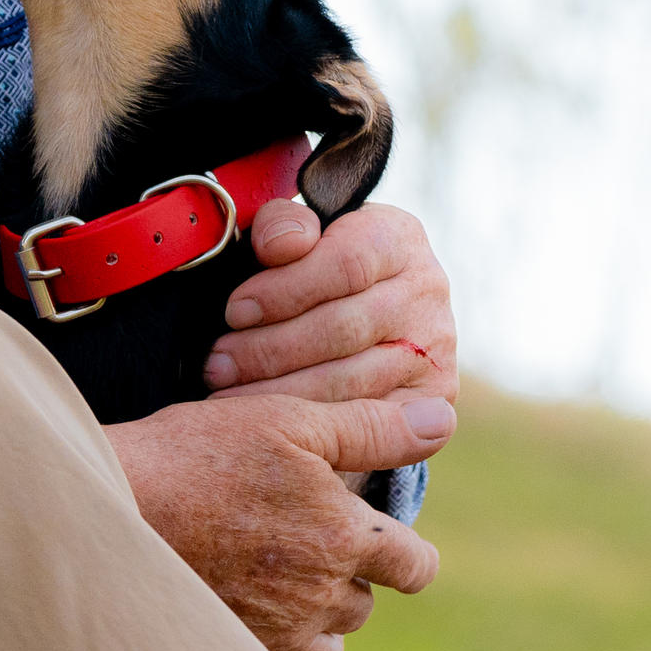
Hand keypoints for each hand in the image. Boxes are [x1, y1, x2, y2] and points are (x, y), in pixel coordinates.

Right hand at [108, 390, 447, 650]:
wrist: (104, 514)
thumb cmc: (191, 458)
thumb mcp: (285, 420)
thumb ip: (370, 427)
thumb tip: (443, 418)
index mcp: (343, 537)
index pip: (415, 565)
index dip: (402, 552)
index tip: (377, 541)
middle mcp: (320, 599)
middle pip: (364, 604)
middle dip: (345, 578)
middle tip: (293, 543)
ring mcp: (278, 639)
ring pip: (326, 644)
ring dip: (312, 619)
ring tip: (266, 581)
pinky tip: (241, 614)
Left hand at [204, 199, 460, 406]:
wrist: (365, 318)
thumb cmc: (313, 272)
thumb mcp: (298, 237)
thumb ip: (283, 226)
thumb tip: (280, 246)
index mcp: (397, 236)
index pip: (345, 262)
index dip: (284, 290)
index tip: (234, 311)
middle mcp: (427, 290)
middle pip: (344, 327)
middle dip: (269, 350)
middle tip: (217, 364)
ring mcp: (433, 348)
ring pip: (353, 379)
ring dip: (282, 392)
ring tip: (227, 395)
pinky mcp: (429, 400)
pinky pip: (369, 421)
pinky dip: (314, 425)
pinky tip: (270, 424)